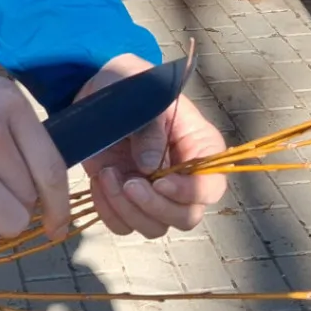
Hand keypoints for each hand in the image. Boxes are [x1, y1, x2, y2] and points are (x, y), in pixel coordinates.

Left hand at [77, 54, 226, 238]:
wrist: (99, 89)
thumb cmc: (130, 84)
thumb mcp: (142, 95)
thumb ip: (150, 129)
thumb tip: (149, 168)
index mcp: (199, 147)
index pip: (210, 187)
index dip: (189, 193)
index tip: (159, 181)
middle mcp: (182, 177)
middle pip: (185, 216)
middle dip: (155, 207)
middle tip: (129, 182)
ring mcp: (155, 192)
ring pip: (153, 226)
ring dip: (127, 209)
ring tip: (107, 174)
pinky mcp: (127, 199)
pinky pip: (123, 224)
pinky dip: (109, 211)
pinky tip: (99, 182)